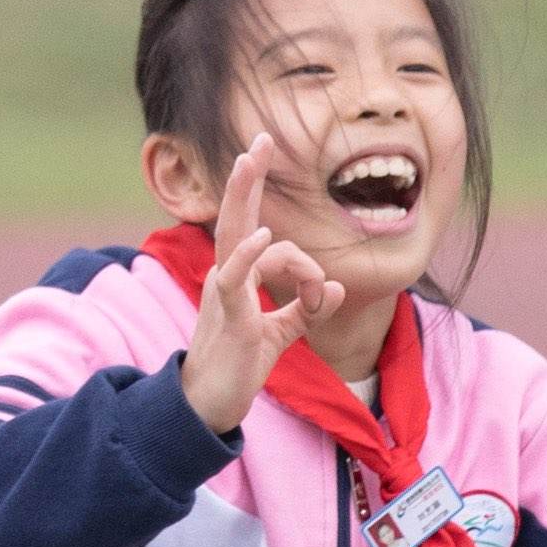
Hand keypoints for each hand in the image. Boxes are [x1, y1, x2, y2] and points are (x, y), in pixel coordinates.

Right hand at [176, 135, 336, 439]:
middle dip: (247, 178)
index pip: (248, 224)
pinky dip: (249, 255)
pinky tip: (262, 236)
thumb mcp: (280, 334)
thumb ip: (306, 309)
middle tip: (260, 140)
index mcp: (236, 276)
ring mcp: (222, 293)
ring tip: (281, 224)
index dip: (256, 193)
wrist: (209, 406)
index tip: (263, 158)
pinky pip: (235, 277)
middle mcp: (225, 275)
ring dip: (270, 230)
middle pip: (234, 216)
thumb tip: (337, 286)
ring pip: (241, 240)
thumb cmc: (237, 367)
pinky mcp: (228, 316)